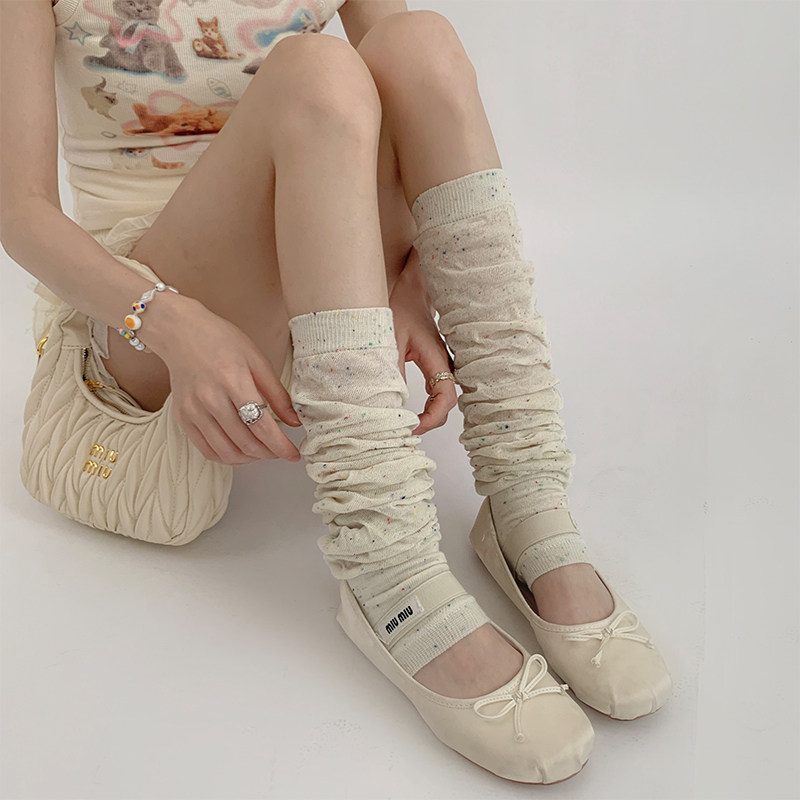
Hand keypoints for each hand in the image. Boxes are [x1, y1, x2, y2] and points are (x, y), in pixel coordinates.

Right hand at [144, 293, 302, 465]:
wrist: (180, 332)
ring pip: (227, 452)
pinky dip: (228, 457)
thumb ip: (277, 393)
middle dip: (269, 453)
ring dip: (250, 458)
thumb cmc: (221, 341)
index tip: (293, 454)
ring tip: (263, 450)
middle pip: (245, 442)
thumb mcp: (257, 359)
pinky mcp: (182, 418)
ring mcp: (193, 411)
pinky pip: (207, 450)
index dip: (280, 445)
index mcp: (233, 381)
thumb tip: (294, 421)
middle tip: (280, 450)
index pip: (261, 425)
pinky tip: (241, 450)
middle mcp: (210, 399)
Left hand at [389, 248, 456, 434]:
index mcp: (437, 358)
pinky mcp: (435, 367)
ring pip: (442, 401)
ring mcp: (442, 367)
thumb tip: (390, 404)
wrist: (412, 289)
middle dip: (428, 423)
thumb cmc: (402, 308)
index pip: (445, 399)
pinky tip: (408, 413)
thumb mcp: (390, 340)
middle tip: (403, 431)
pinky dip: (425, 407)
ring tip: (403, 425)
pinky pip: (436, 394)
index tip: (410, 427)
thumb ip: (392, 372)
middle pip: (446, 406)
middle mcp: (445, 365)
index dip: (430, 418)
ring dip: (427, 416)